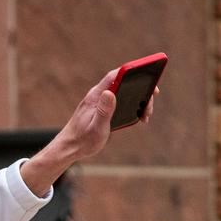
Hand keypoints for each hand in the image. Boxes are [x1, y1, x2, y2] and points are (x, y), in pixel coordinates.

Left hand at [20, 70, 159, 195]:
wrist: (70, 148)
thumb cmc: (82, 140)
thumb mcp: (96, 127)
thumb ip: (104, 111)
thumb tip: (110, 92)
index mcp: (96, 96)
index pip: (115, 75)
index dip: (132, 71)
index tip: (146, 73)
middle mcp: (99, 96)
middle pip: (123, 83)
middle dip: (140, 89)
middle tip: (150, 102)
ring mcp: (101, 102)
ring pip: (123, 93)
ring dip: (138, 99)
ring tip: (146, 114)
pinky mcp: (103, 110)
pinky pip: (121, 102)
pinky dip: (132, 106)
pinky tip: (139, 117)